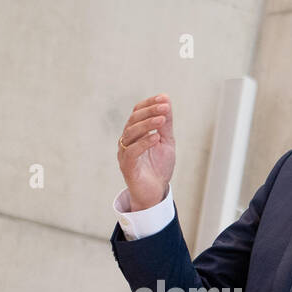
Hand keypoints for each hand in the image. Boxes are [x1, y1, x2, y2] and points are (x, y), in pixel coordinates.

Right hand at [117, 94, 174, 210]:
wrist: (156, 192)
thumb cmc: (159, 167)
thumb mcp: (166, 141)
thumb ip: (166, 124)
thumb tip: (167, 100)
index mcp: (135, 132)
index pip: (138, 112)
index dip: (149, 103)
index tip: (164, 98)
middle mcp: (127, 140)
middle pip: (133, 120)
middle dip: (150, 111)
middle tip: (165, 108)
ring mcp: (125, 153)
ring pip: (131, 133)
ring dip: (147, 124)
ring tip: (162, 120)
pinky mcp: (127, 167)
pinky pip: (132, 151)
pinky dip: (144, 142)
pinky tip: (156, 137)